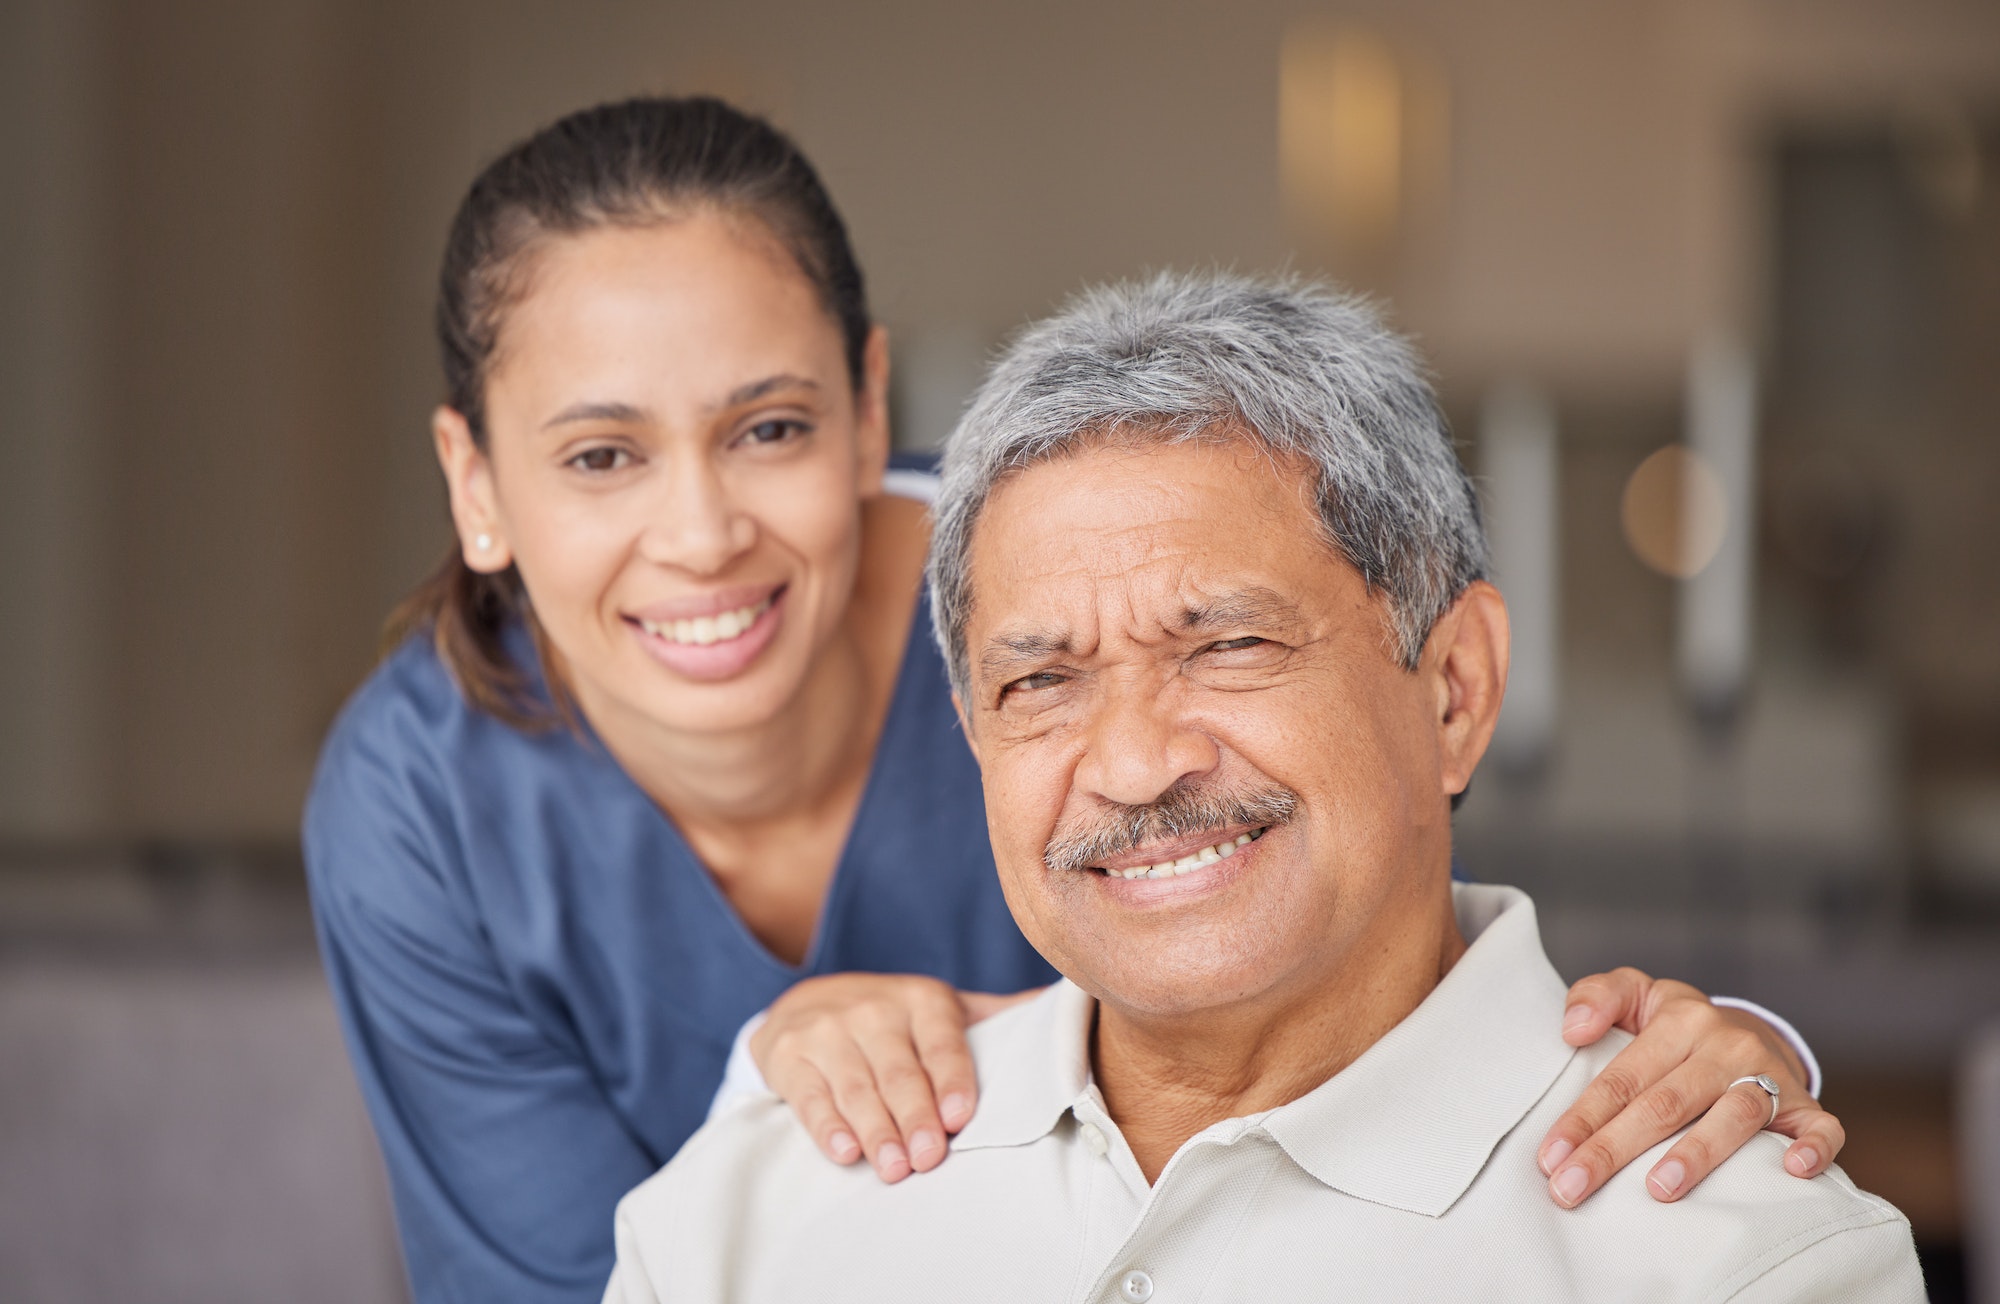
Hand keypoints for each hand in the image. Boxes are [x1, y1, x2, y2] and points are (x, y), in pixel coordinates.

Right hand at [749, 973, 1040, 1182]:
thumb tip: (1074, 1009)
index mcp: (922, 1001)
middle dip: (914, 1116)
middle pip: (899, 1071)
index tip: (960, 1117)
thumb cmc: (892, 1021)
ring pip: (856, 1087)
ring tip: (893, 1168)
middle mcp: (874, 1010)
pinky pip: (810, 1096)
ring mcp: (828, 1031)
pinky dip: (826, 1125)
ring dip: (875, 1130)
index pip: (942, 1041)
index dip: (952, 1079)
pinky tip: (843, 1152)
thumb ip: (997, 1017)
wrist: (805, 1004)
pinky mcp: (789, 1056)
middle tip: (929, 1159)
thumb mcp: (941, 1011)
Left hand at [1538, 968, 1843, 1208]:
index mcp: (1678, 1020)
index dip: (1583, 1118)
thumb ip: (1596, 997)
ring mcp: (1769, 1076)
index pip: (1622, 1076)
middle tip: (1573, 1188)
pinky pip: (1820, 1128)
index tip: (1550, 1159)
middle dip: (1614, 1149)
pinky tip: (1791, 1171)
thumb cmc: (1674, 1027)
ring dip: (1697, 1154)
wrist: (1752, 1032)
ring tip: (1658, 1190)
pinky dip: (1812, 1148)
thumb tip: (1572, 1030)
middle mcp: (1725, 1045)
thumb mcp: (1634, 996)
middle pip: (1665, 1102)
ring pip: (1735, 1115)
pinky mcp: (1806, 1106)